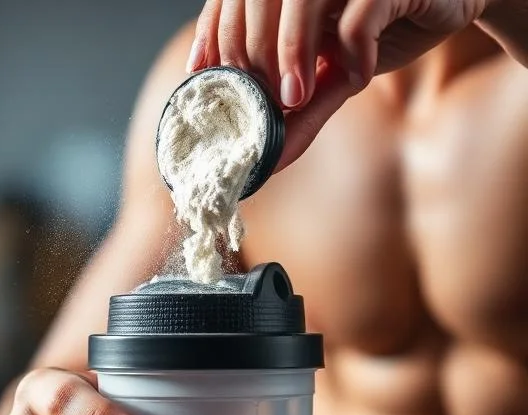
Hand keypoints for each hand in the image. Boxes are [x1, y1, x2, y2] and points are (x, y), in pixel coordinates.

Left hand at [188, 0, 488, 167]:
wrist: (444, 1)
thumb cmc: (377, 33)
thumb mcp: (328, 79)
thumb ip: (297, 113)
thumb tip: (266, 161)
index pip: (230, 0)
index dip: (213, 37)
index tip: (209, 81)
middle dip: (252, 55)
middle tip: (263, 102)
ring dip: (290, 50)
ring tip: (294, 98)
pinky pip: (361, 11)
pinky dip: (354, 47)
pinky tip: (359, 75)